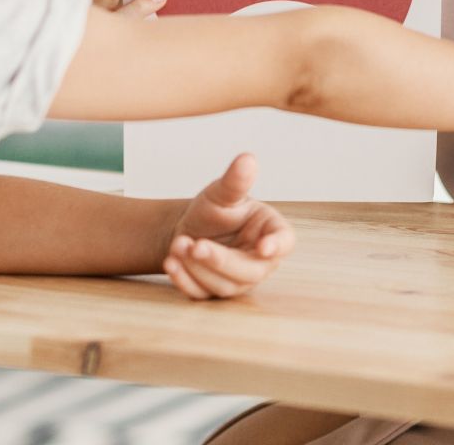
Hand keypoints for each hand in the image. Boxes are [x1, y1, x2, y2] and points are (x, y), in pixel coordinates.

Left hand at [162, 153, 294, 299]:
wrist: (189, 226)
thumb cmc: (215, 208)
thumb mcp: (222, 193)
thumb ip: (235, 181)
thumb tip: (247, 159)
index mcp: (270, 232)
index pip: (283, 242)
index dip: (276, 245)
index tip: (264, 247)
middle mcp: (259, 261)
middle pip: (249, 270)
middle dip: (221, 260)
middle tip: (197, 245)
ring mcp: (237, 281)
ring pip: (224, 285)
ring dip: (198, 268)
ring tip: (177, 245)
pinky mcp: (213, 291)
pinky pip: (202, 294)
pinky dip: (185, 281)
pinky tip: (170, 264)